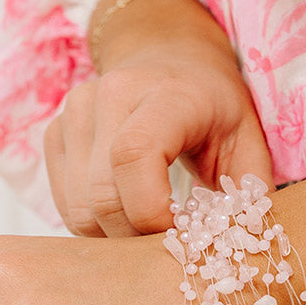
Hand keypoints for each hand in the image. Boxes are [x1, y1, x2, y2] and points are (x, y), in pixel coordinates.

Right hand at [44, 0, 273, 237]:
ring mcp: (74, 114)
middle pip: (101, 197)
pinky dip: (96, 225)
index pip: (133, 157)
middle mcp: (109, 97)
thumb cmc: (214, 107)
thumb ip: (250, 193)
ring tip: (150, 228)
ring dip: (114, 237)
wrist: (169, 58)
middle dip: (135, 239)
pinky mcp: (54, 134)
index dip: (151, 213)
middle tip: (169, 245)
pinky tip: (127, 213)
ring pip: (78, 210)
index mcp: (165, 95)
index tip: (181, 235)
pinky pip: (66, 206)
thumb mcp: (249, 142)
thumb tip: (241, 246)